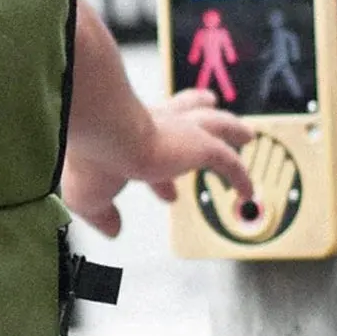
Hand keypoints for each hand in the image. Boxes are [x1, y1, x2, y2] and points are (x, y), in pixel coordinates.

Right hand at [62, 89, 253, 238]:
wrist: (106, 134)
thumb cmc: (91, 157)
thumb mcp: (88, 194)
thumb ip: (102, 213)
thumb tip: (112, 228)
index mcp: (125, 129)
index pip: (146, 138)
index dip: (156, 167)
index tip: (164, 190)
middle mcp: (155, 122)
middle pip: (185, 109)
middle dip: (198, 108)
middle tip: (209, 106)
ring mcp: (182, 131)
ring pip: (217, 125)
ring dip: (233, 129)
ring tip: (246, 134)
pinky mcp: (202, 145)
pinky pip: (230, 162)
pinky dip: (241, 177)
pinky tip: (248, 190)